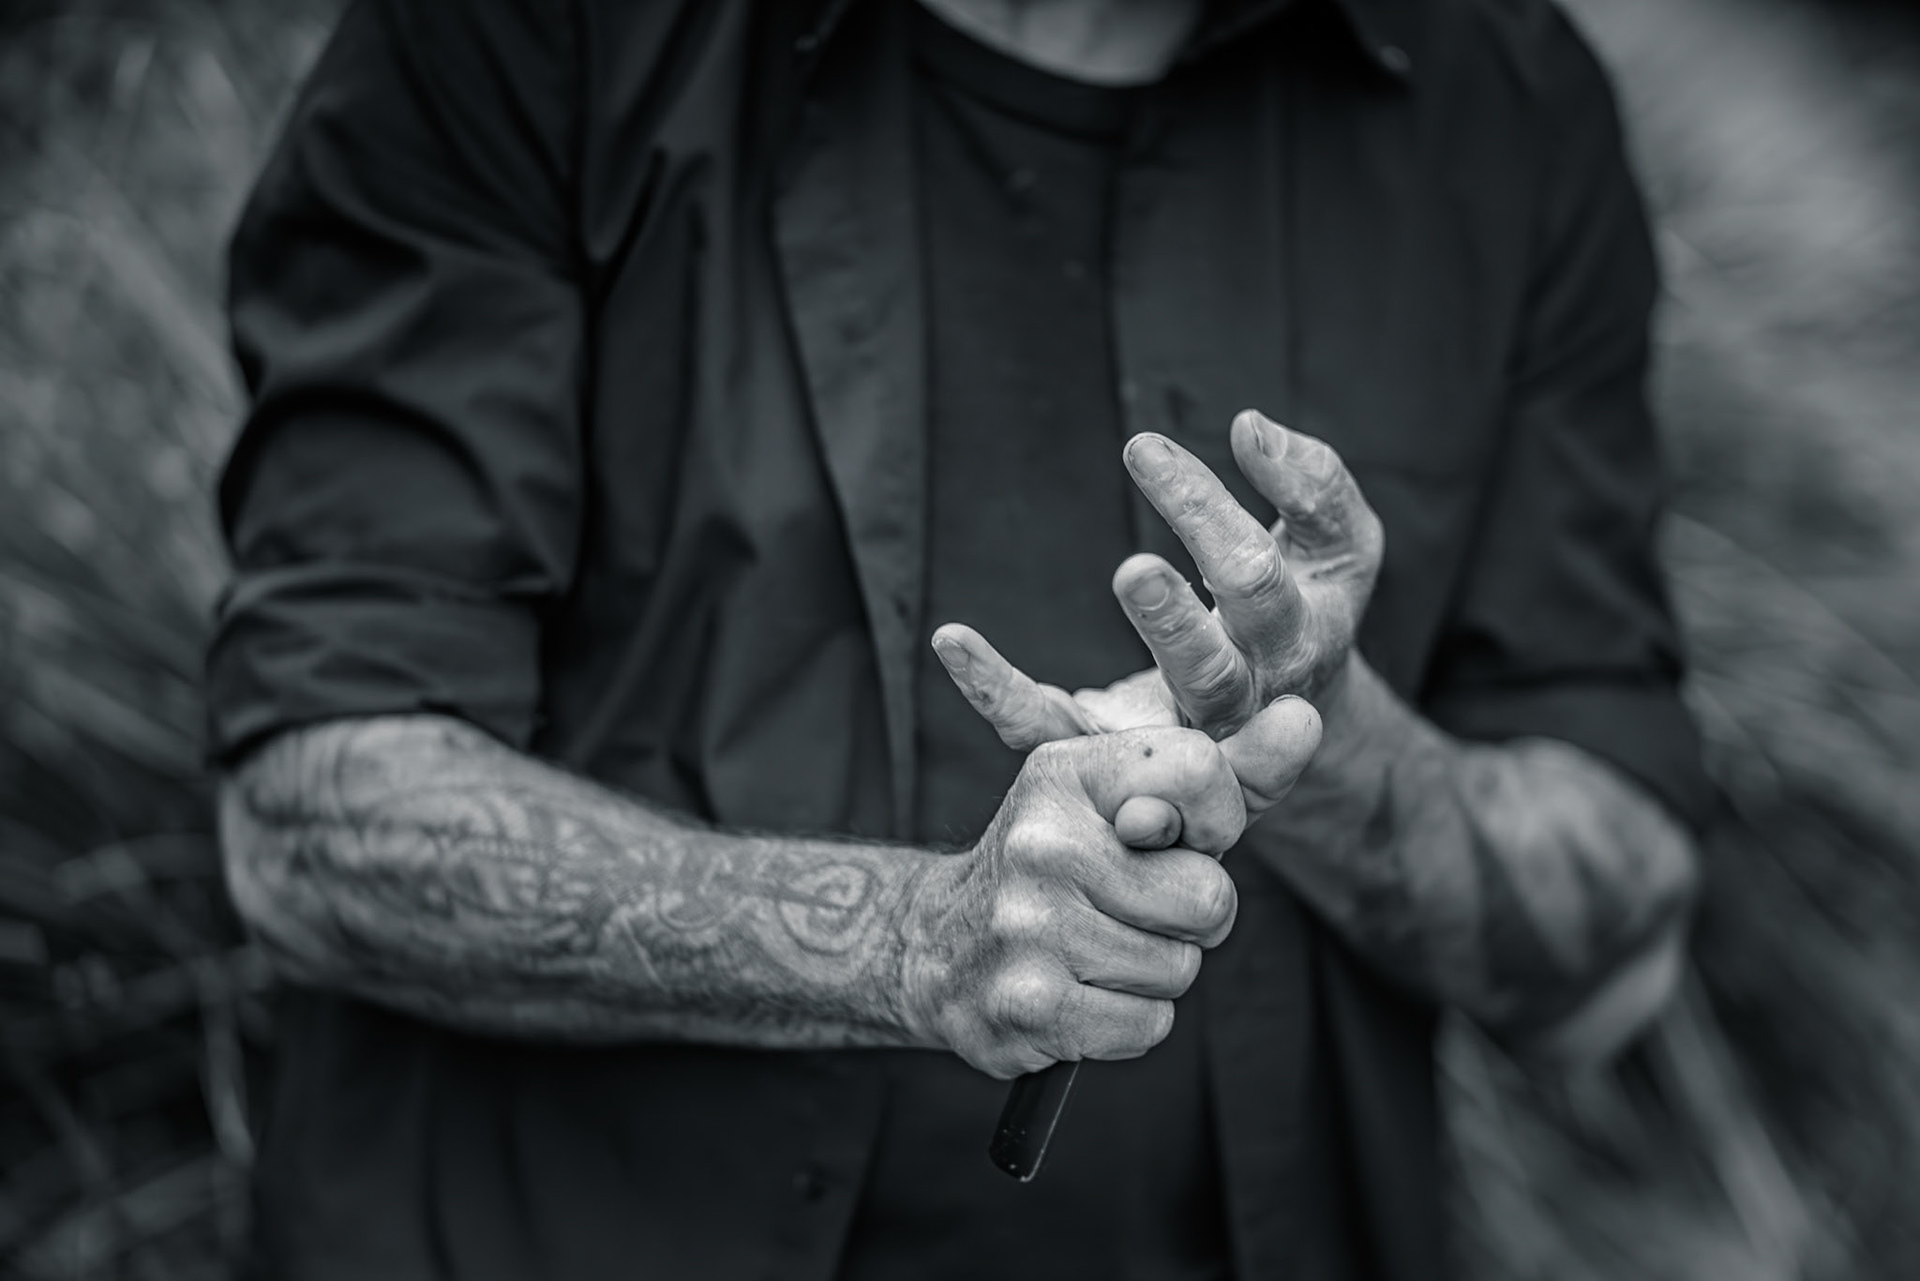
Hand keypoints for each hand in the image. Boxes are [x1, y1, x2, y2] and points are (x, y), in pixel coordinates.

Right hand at [904, 702, 1319, 1077]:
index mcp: (1066, 772)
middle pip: (1209, 895)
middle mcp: (1042, 840)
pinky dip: (1130, 1021)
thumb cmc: (1064, 866)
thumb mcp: (1126, 800)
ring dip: (1155, 970)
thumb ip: (1225, 769)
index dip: (1218, 819)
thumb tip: (1306, 714)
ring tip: (1095, 948)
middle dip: (1190, 916)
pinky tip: (1081, 993)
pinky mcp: (1029, 1005)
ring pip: (1181, 968)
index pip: (1202, 769)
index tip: (1175, 836)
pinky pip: (1150, 1026)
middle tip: (1129, 906)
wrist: (940, 948)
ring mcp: (1029, 925)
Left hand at [933, 411, 1382, 752]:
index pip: (1255, 584)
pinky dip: (997, 693)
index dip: (1205, 517)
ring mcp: (1180, 746)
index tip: (1142, 449)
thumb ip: (1312, 486)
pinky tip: (951, 639)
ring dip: (1099, 684)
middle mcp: (1244, 709)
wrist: (1291, 730)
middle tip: (1132, 571)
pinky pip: (1047, 730)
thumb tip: (1251, 426)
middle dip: (1175, 627)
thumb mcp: (1338, 548)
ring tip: (1086, 599)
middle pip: (1212, 675)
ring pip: (1148, 731)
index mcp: (1298, 643)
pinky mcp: (1112, 756)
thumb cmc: (1306, 608)